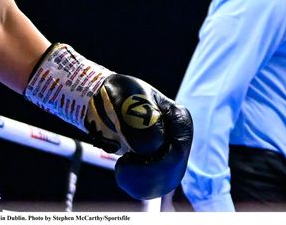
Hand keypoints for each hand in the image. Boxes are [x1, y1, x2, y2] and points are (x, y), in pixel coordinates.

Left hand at [24, 44, 191, 200]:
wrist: (106, 103)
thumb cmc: (116, 95)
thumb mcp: (124, 96)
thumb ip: (136, 116)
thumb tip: (150, 147)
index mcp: (178, 119)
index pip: (178, 152)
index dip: (155, 163)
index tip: (128, 157)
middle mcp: (179, 139)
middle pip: (171, 171)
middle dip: (143, 174)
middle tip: (122, 163)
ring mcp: (171, 156)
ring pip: (163, 184)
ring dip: (137, 182)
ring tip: (122, 165)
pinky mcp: (159, 169)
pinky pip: (152, 189)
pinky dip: (134, 186)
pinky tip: (124, 170)